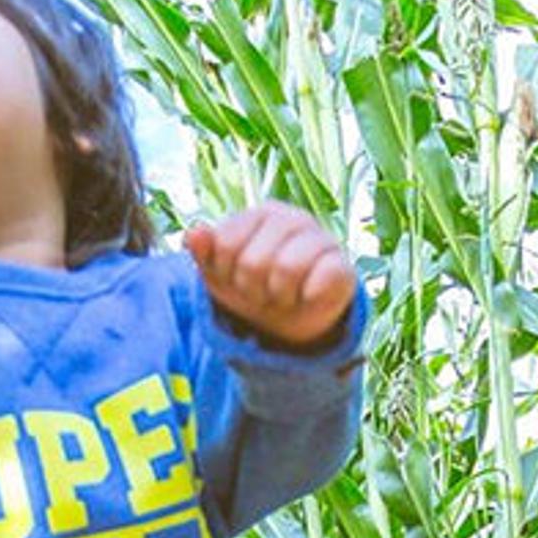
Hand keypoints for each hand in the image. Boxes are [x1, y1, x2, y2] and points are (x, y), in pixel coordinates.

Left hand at [184, 203, 354, 352]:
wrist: (292, 322)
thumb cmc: (252, 288)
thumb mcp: (219, 273)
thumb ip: (204, 251)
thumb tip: (193, 234)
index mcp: (261, 214)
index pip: (226, 242)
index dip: (226, 270)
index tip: (235, 277)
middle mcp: (293, 219)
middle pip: (253, 261)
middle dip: (251, 287)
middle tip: (260, 290)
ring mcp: (321, 240)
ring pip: (286, 269)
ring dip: (277, 294)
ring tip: (281, 295)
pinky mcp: (344, 267)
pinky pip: (323, 279)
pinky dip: (309, 295)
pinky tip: (306, 296)